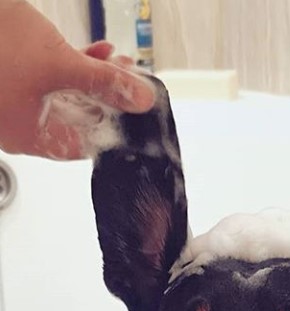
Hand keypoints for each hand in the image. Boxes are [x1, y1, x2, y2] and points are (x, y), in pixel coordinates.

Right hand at [0, 1, 154, 158]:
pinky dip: (73, 64)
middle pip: (78, 118)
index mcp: (28, 136)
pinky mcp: (10, 73)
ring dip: (95, 78)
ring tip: (119, 62)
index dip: (113, 127)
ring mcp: (13, 98)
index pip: (83, 145)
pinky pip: (49, 76)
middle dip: (108, 97)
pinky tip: (96, 50)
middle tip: (132, 81)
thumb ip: (103, 82)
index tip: (135, 112)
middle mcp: (19, 123)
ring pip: (66, 95)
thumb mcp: (58, 64)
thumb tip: (141, 100)